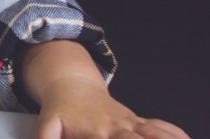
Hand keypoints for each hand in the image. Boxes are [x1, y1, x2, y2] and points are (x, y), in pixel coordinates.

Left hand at [35, 75, 188, 138]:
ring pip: (153, 133)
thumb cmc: (60, 110)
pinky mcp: (137, 121)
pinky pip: (160, 126)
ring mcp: (129, 123)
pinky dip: (174, 133)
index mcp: (94, 132)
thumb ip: (45, 138)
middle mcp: (115, 128)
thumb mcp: (47, 125)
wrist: (70, 84)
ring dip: (164, 138)